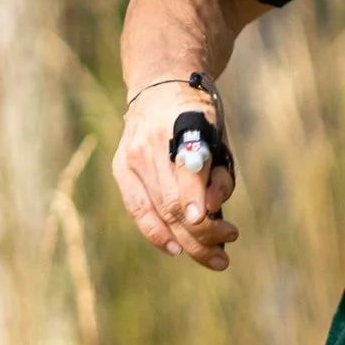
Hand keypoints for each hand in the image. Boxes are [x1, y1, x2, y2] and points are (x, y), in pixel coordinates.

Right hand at [113, 86, 239, 270]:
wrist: (160, 85)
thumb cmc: (199, 115)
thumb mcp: (219, 134)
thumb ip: (218, 171)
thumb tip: (211, 209)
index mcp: (183, 127)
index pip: (187, 173)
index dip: (198, 203)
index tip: (215, 226)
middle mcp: (151, 144)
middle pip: (172, 203)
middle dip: (201, 236)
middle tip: (224, 257)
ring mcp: (131, 157)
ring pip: (155, 211)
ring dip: (185, 241)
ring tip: (212, 258)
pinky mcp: (121, 167)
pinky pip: (136, 208)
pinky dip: (155, 232)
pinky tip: (175, 248)